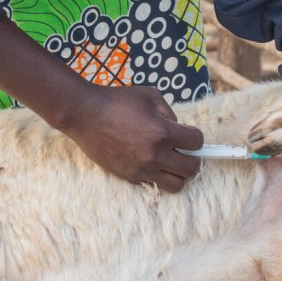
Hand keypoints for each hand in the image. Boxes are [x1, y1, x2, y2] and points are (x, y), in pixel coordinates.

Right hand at [67, 84, 203, 191]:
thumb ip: (170, 112)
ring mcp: (142, 169)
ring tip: (169, 161)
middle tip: (183, 150)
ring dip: (178, 173)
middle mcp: (155, 155)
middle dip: (192, 158)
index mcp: (163, 132)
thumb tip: (178, 128)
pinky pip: (154, 184)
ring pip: (176, 185)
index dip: (195, 137)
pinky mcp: (129, 177)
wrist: (85, 115)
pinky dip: (158, 176)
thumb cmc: (117, 101)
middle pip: (191, 169)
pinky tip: (150, 162)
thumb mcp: (150, 95)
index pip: (197, 143)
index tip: (188, 133)